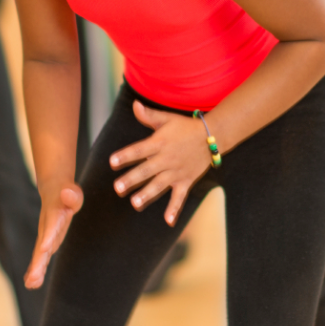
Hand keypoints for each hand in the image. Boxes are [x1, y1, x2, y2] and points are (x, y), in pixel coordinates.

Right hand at [24, 182, 82, 287]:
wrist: (54, 193)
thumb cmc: (68, 195)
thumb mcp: (74, 193)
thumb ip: (72, 195)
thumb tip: (67, 192)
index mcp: (54, 216)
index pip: (52, 227)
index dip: (48, 237)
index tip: (44, 249)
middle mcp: (47, 228)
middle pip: (42, 246)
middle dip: (38, 262)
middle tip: (33, 279)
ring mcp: (45, 236)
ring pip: (40, 254)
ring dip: (36, 269)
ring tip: (31, 285)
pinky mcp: (46, 242)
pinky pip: (41, 257)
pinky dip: (37, 269)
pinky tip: (32, 284)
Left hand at [107, 101, 213, 225]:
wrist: (212, 136)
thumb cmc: (185, 127)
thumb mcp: (167, 119)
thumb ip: (149, 116)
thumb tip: (134, 104)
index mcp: (160, 142)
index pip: (139, 149)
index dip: (126, 155)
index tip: (112, 162)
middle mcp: (167, 158)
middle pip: (147, 170)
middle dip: (132, 179)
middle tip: (118, 188)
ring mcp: (177, 171)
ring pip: (160, 184)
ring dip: (148, 194)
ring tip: (135, 203)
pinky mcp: (186, 181)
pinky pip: (180, 196)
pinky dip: (175, 209)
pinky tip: (168, 221)